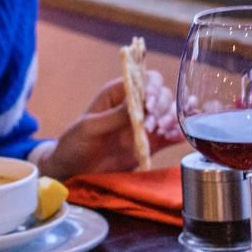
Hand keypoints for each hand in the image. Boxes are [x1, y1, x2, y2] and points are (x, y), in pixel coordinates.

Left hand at [39, 69, 181, 177]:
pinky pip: (170, 136)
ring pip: (169, 113)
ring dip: (171, 118)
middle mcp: (136, 106)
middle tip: (152, 124)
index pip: (145, 80)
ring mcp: (144, 125)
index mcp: (119, 93)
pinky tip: (177, 136)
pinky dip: (177, 134)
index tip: (149, 103)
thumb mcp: (90, 127)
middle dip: (161, 107)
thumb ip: (114, 116)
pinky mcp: (151, 144)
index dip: (152, 87)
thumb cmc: (75, 143)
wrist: (73, 171)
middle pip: (162, 95)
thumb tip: (139, 104)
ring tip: (162, 129)